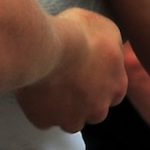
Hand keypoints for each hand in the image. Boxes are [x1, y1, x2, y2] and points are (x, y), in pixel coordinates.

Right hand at [15, 8, 125, 132]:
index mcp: (116, 87)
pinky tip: (32, 88)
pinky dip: (38, 107)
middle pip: (91, 112)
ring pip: (68, 121)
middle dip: (81, 101)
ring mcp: (71, 118)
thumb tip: (109, 49)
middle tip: (65, 80)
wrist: (46, 47)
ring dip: (61, 109)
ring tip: (47, 87)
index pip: (111, 94)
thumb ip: (111, 46)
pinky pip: (41, 118)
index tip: (83, 73)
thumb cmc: (77, 33)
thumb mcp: (106, 28)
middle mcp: (98, 109)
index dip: (97, 84)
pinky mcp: (45, 120)